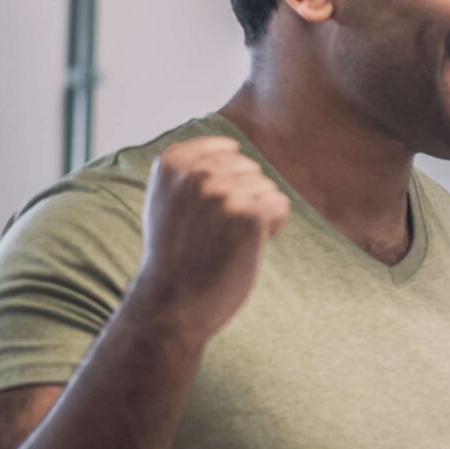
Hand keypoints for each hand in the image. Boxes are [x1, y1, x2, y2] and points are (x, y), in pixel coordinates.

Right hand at [122, 138, 290, 346]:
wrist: (171, 303)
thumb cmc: (175, 254)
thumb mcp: (169, 199)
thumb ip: (192, 169)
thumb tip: (231, 145)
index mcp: (172, 162)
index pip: (227, 148)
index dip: (226, 182)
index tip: (202, 211)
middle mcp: (196, 171)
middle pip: (250, 168)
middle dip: (242, 198)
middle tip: (213, 232)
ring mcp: (222, 190)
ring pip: (266, 188)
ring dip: (256, 215)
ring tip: (224, 241)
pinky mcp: (249, 212)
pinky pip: (280, 206)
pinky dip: (271, 228)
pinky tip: (243, 247)